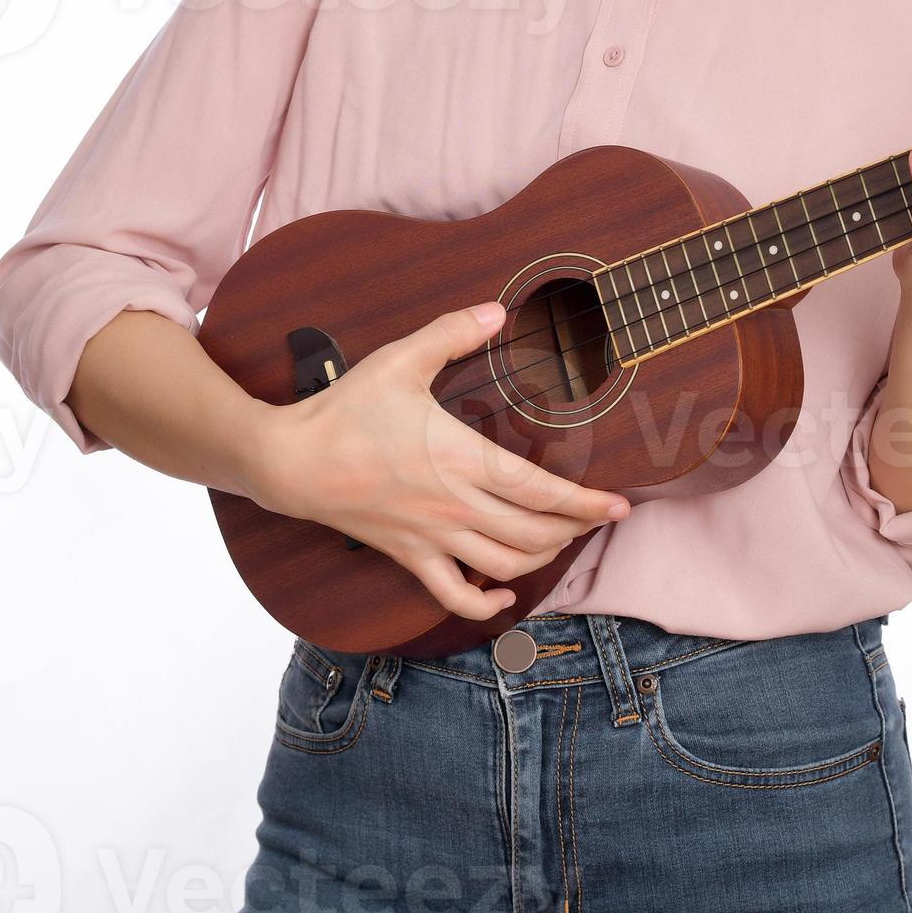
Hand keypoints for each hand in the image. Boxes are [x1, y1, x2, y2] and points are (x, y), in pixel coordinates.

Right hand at [241, 301, 630, 622]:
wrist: (291, 461)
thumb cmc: (346, 410)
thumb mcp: (400, 359)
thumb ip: (451, 332)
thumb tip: (496, 309)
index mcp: (462, 459)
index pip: (542, 490)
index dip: (588, 503)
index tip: (620, 505)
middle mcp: (456, 506)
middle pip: (535, 534)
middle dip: (575, 530)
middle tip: (598, 517)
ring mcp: (433, 537)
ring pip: (505, 566)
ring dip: (541, 559)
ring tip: (560, 540)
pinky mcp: (409, 556)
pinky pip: (454, 596)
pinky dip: (486, 604)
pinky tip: (503, 594)